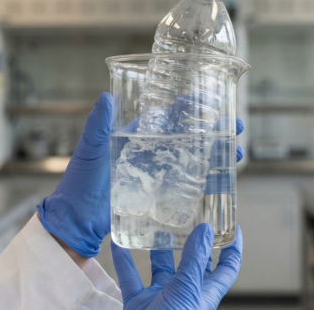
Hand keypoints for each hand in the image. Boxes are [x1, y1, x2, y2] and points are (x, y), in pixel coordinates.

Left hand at [37, 91, 245, 258]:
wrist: (77, 217)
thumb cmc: (79, 181)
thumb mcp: (90, 149)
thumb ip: (98, 125)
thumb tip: (105, 96)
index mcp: (134, 135)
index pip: (166, 116)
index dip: (189, 107)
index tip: (210, 100)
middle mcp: (148, 151)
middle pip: (187, 136)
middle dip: (213, 130)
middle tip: (236, 126)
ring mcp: (155, 173)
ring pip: (192, 160)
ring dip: (215, 155)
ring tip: (237, 152)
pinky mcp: (158, 195)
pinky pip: (186, 186)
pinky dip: (206, 183)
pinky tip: (224, 182)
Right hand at [111, 224, 242, 309]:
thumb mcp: (187, 291)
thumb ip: (194, 261)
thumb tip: (206, 230)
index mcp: (204, 293)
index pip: (226, 267)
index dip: (231, 247)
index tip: (232, 225)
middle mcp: (184, 293)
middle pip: (191, 263)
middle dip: (189, 240)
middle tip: (186, 215)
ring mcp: (161, 298)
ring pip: (159, 267)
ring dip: (155, 247)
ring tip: (153, 224)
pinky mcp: (138, 304)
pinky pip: (130, 278)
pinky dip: (123, 260)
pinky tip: (119, 242)